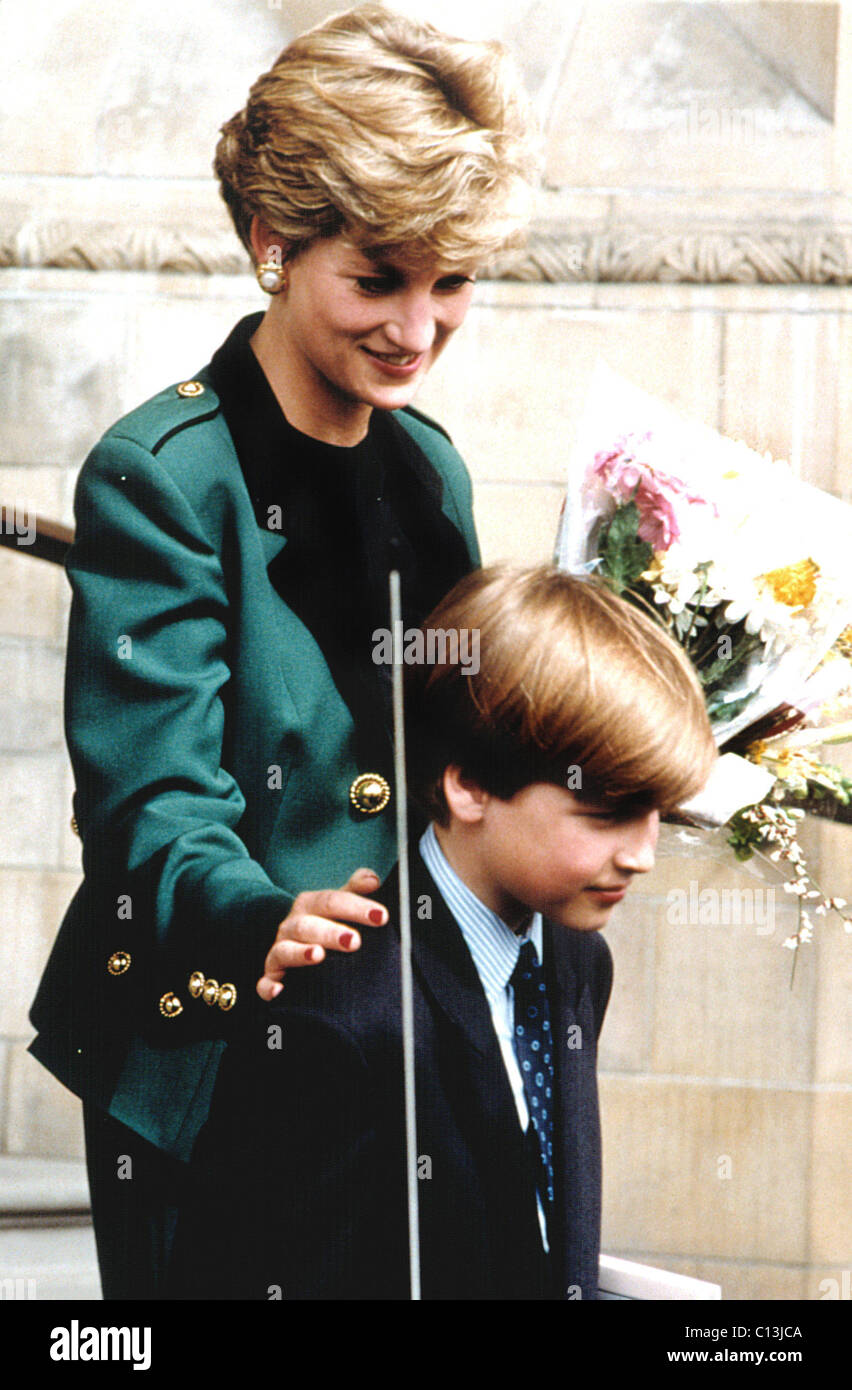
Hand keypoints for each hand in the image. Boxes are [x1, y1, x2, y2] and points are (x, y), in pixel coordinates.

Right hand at [256, 867, 387, 1000]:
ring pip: (285, 950)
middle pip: (308, 926)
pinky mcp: (271, 976)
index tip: (382, 916)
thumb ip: (355, 890)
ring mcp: (279, 951)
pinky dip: (269, 986)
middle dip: (331, 933)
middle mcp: (291, 925)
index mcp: (309, 905)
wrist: (295, 944)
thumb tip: (373, 879)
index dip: (356, 908)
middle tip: (355, 941)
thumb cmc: (325, 923)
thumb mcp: (339, 903)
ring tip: (319, 955)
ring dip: (301, 953)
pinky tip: (280, 990)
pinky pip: (264, 982)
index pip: (332, 901)